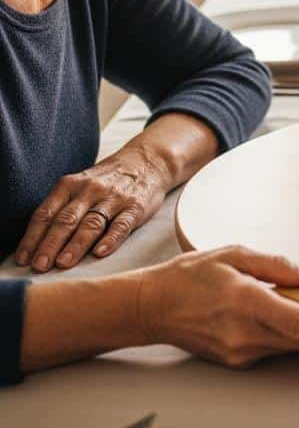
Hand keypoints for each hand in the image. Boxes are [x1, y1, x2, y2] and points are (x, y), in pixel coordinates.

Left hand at [16, 145, 171, 271]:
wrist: (146, 162)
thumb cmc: (106, 180)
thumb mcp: (79, 185)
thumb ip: (61, 208)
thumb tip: (37, 244)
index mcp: (70, 185)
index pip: (46, 213)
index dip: (32, 237)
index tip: (23, 259)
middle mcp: (90, 190)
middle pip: (66, 220)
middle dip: (50, 244)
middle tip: (40, 265)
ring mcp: (114, 198)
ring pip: (91, 223)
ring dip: (75, 245)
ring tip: (63, 263)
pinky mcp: (135, 207)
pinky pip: (121, 224)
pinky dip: (110, 239)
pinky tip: (100, 253)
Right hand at [137, 246, 298, 366]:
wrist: (151, 306)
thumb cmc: (189, 276)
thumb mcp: (234, 254)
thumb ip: (276, 265)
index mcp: (246, 301)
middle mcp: (244, 333)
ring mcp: (238, 352)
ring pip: (288, 345)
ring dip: (296, 328)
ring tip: (273, 301)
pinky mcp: (235, 361)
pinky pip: (271, 349)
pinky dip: (278, 333)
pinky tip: (259, 314)